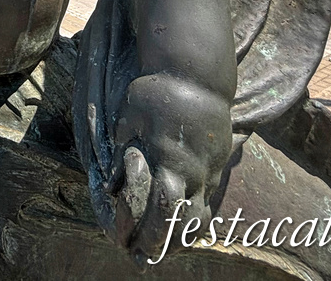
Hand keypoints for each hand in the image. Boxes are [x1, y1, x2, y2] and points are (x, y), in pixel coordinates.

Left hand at [107, 74, 231, 264]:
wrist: (197, 73)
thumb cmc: (156, 91)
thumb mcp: (128, 118)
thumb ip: (122, 155)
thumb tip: (111, 190)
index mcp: (168, 158)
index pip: (161, 208)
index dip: (145, 231)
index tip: (127, 245)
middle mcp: (194, 170)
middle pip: (181, 221)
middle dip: (160, 244)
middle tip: (140, 259)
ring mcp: (210, 169)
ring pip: (200, 216)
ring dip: (179, 237)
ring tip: (160, 251)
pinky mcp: (219, 164)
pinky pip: (210, 201)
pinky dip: (195, 220)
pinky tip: (180, 227)